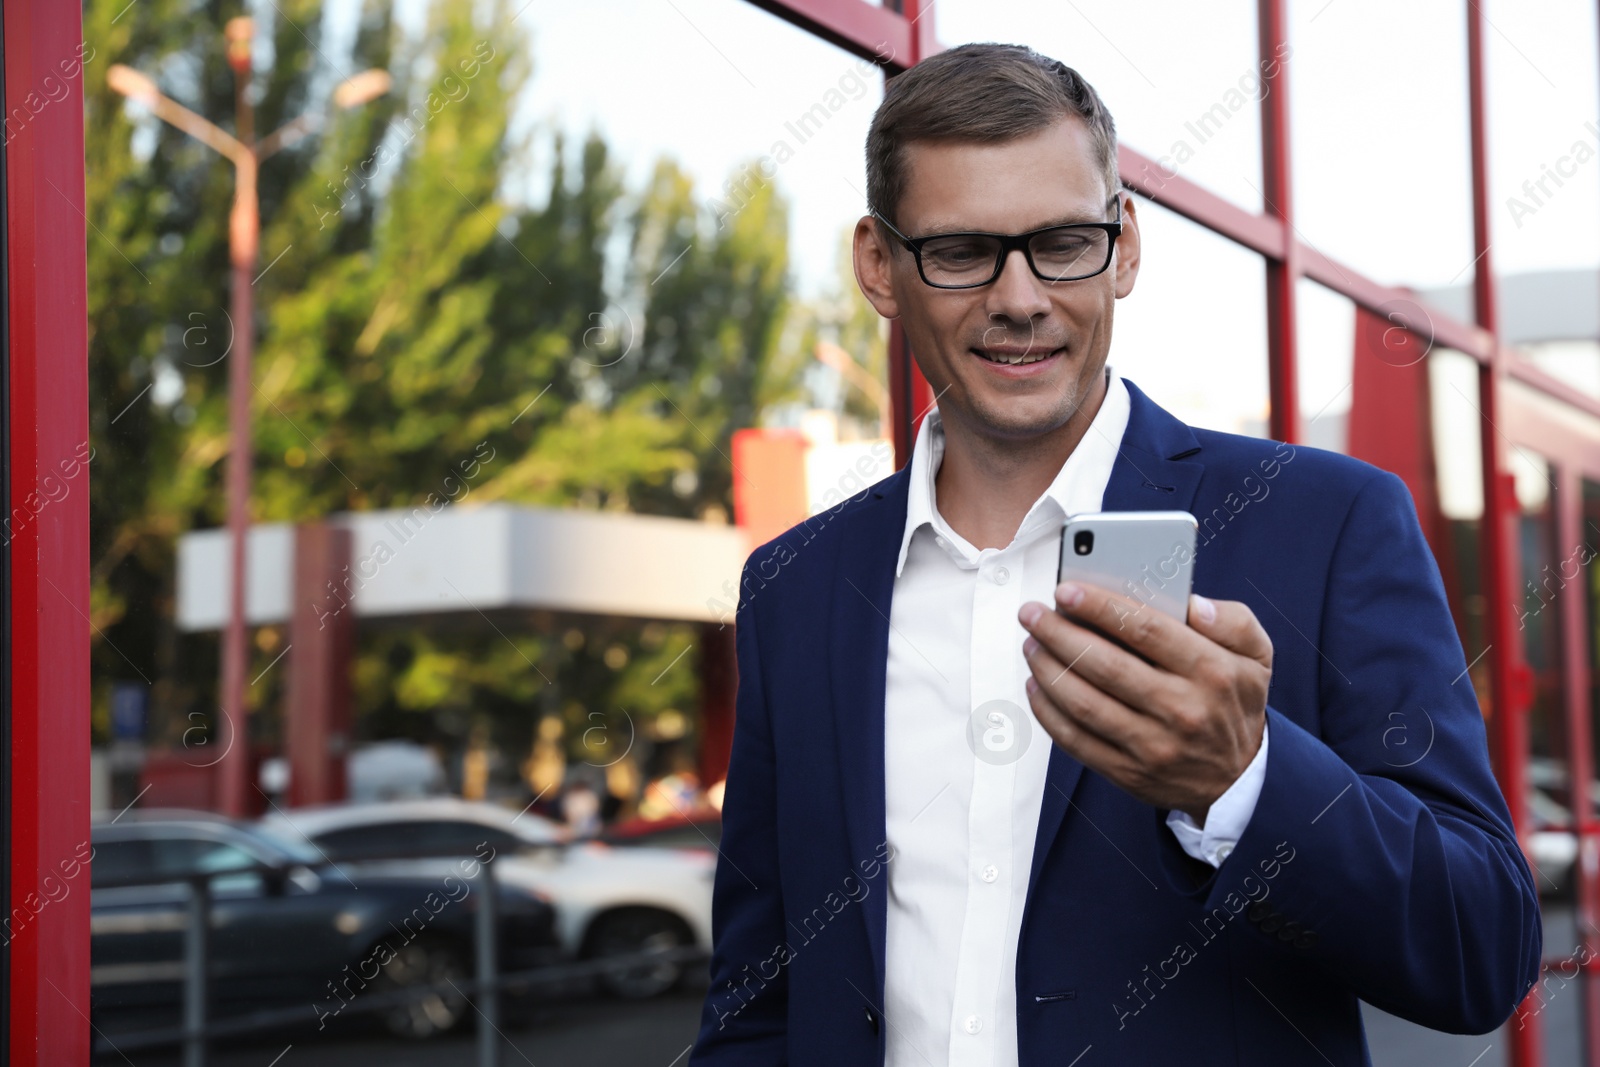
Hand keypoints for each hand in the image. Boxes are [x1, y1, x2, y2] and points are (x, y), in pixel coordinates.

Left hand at [1018, 581, 1271, 822]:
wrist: (1238, 779)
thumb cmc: (1234, 700)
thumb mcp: (1255, 655)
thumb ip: (1231, 621)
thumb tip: (1192, 602)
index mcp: (1212, 671)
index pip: (1146, 630)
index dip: (1100, 607)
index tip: (1065, 590)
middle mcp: (1183, 710)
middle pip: (1106, 665)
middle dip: (1059, 634)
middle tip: (1032, 613)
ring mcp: (1155, 746)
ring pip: (1085, 704)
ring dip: (1048, 670)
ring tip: (1031, 644)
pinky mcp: (1130, 773)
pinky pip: (1076, 740)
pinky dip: (1047, 711)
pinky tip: (1036, 684)